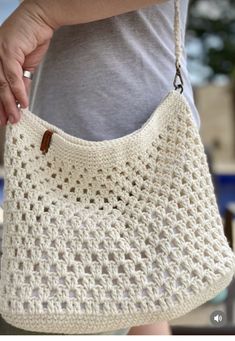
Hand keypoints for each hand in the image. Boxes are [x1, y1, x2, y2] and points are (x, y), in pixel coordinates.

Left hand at [0, 1, 54, 125]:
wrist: (40, 19)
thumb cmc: (31, 38)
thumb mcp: (26, 65)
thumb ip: (22, 82)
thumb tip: (21, 99)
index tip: (1, 118)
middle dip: (0, 108)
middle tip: (5, 122)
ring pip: (2, 85)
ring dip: (9, 104)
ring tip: (14, 118)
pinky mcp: (8, 51)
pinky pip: (13, 77)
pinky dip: (18, 92)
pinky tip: (22, 104)